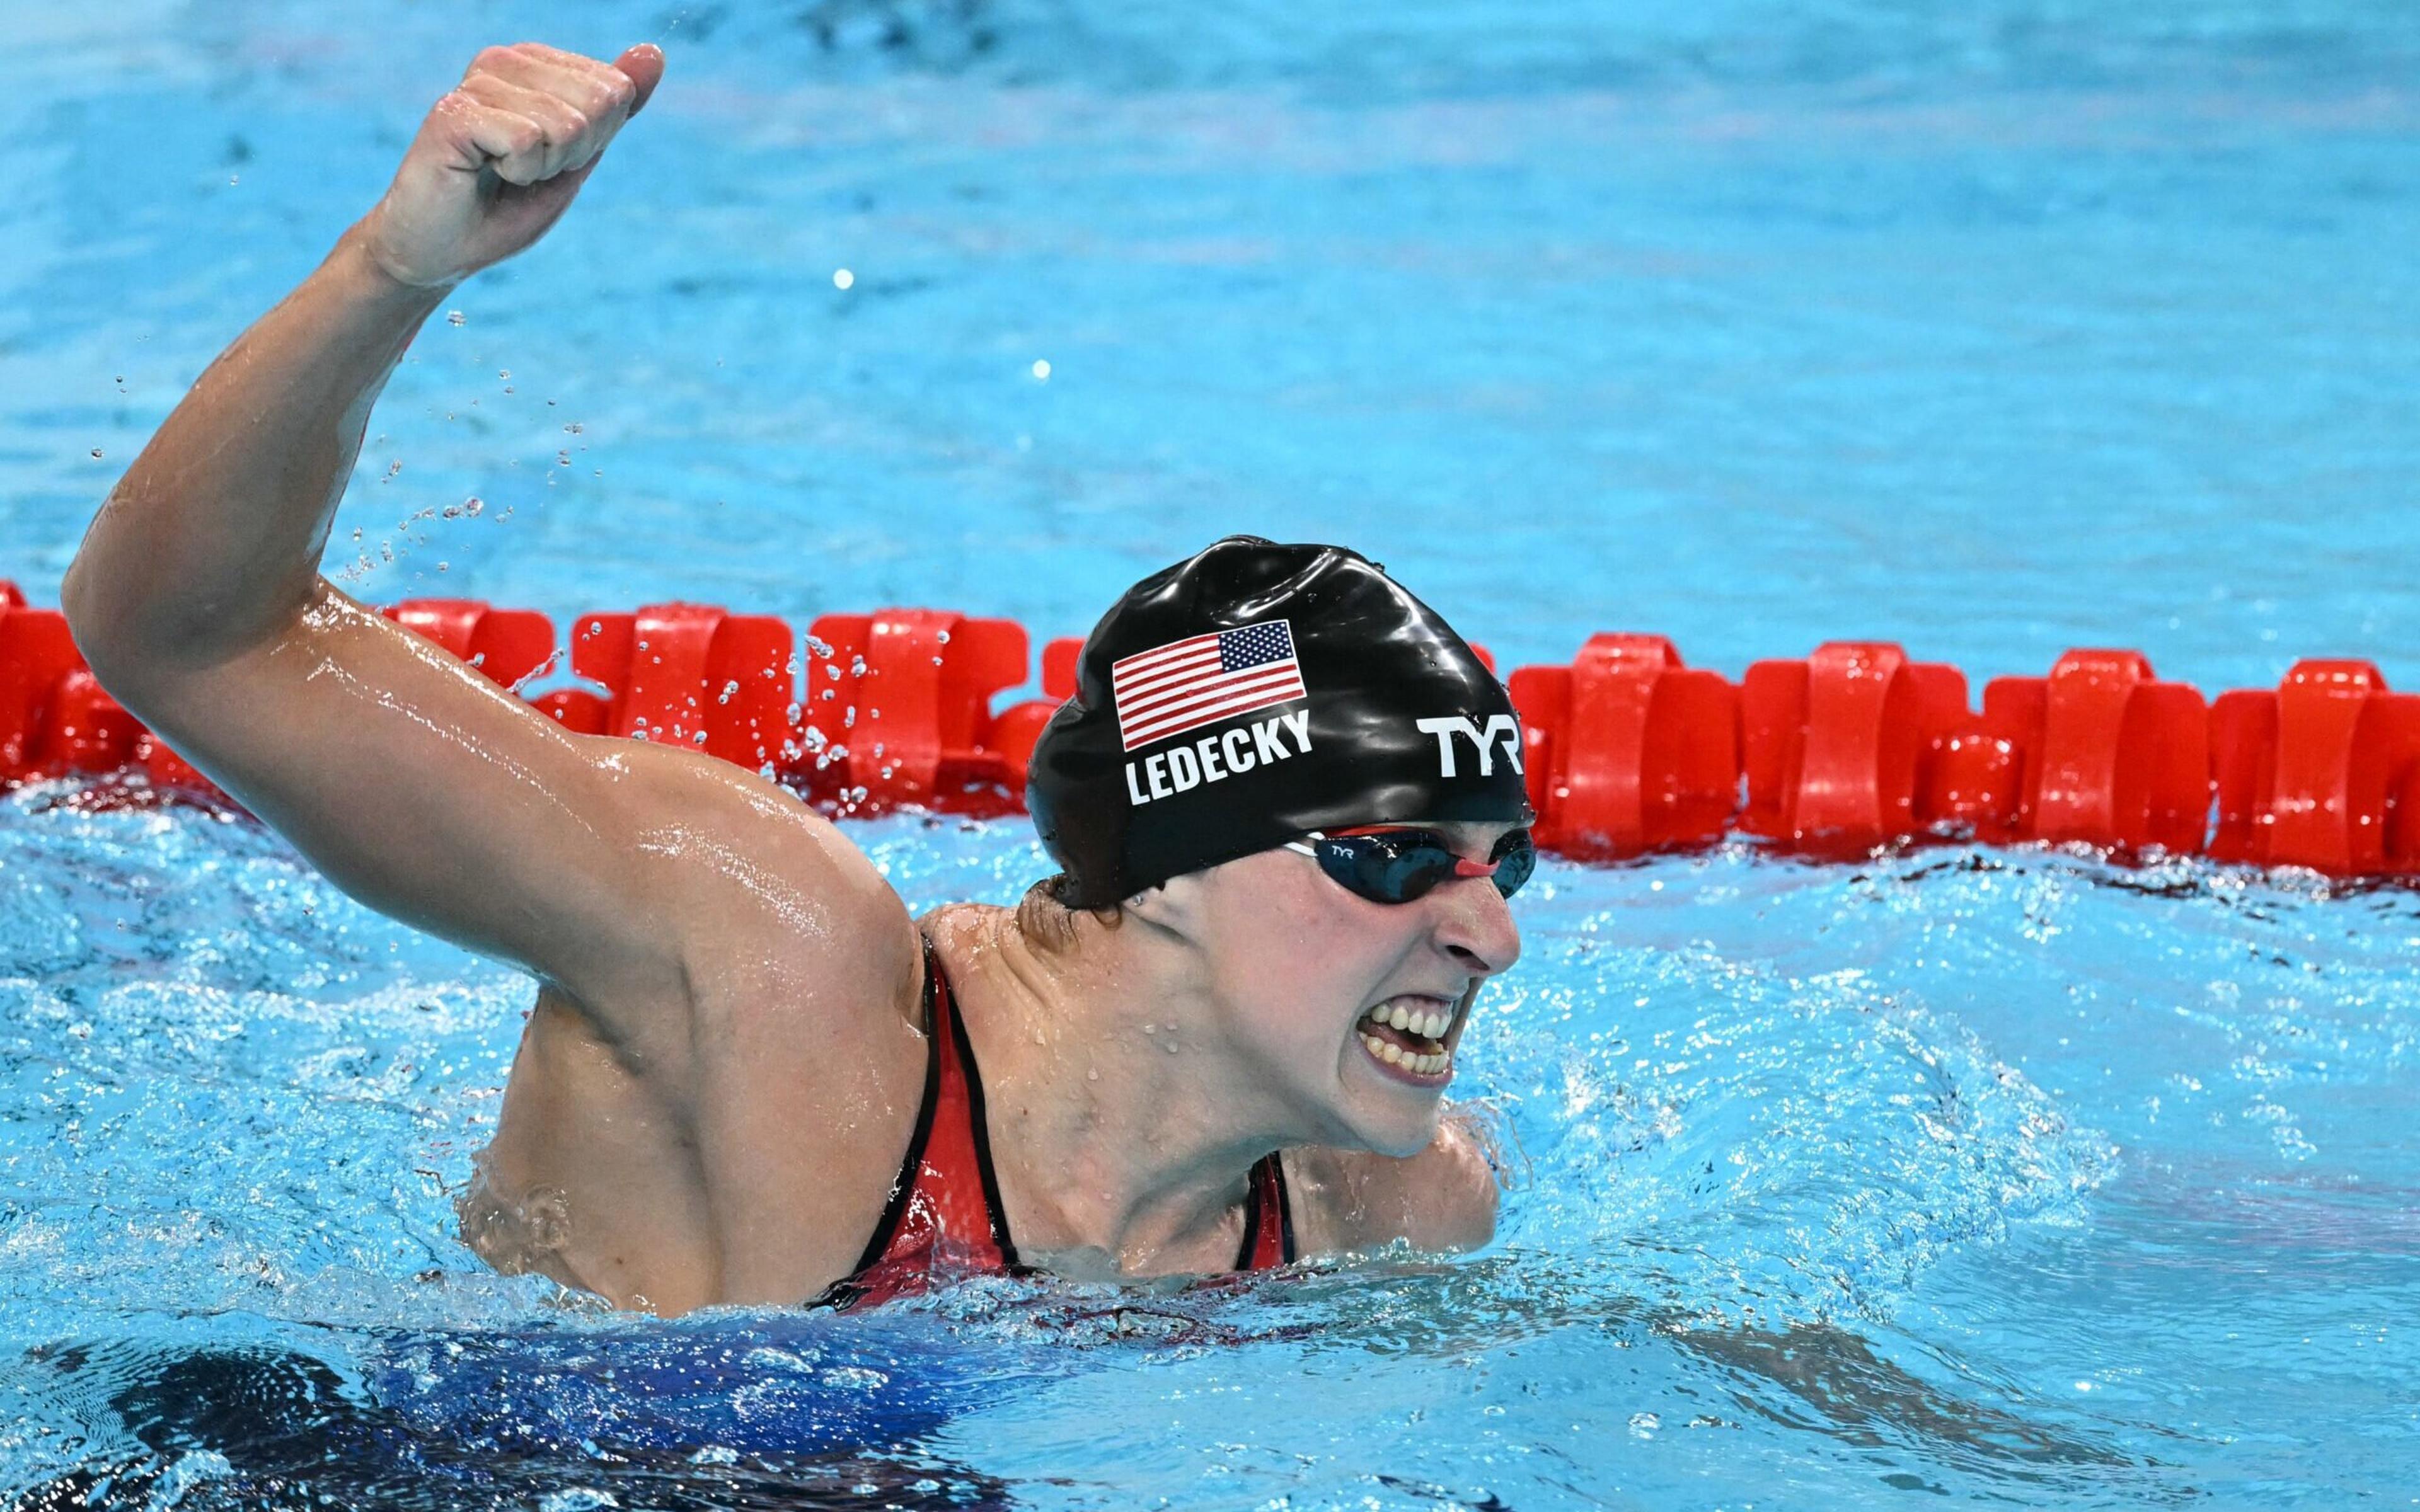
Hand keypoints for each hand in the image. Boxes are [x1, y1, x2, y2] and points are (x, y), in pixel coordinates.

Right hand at [358, 42, 663, 288]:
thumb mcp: (579, 155)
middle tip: (527, 170)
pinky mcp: (454, 112)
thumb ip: (617, 105)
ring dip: (543, 168)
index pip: (616, 91)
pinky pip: (527, 141)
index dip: (595, 141)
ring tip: (503, 172)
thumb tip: (653, 53)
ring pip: (565, 125)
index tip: (551, 158)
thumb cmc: (507, 203)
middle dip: (575, 154)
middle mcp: (505, 60)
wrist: (444, 247)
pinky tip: (483, 172)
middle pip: (598, 103)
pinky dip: (517, 173)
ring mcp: (477, 82)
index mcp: (536, 64)